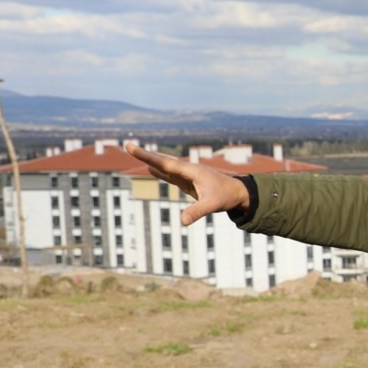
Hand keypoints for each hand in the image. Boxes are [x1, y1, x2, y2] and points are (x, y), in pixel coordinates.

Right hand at [125, 144, 249, 224]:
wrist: (239, 193)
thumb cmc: (227, 197)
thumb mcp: (212, 205)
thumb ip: (198, 211)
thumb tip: (183, 221)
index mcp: (191, 170)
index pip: (165, 163)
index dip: (149, 157)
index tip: (133, 148)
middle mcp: (188, 170)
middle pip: (163, 161)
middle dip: (146, 154)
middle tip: (128, 146)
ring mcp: (188, 175)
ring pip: (166, 166)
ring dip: (151, 160)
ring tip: (135, 152)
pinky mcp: (189, 182)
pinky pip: (171, 174)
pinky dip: (160, 171)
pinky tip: (151, 168)